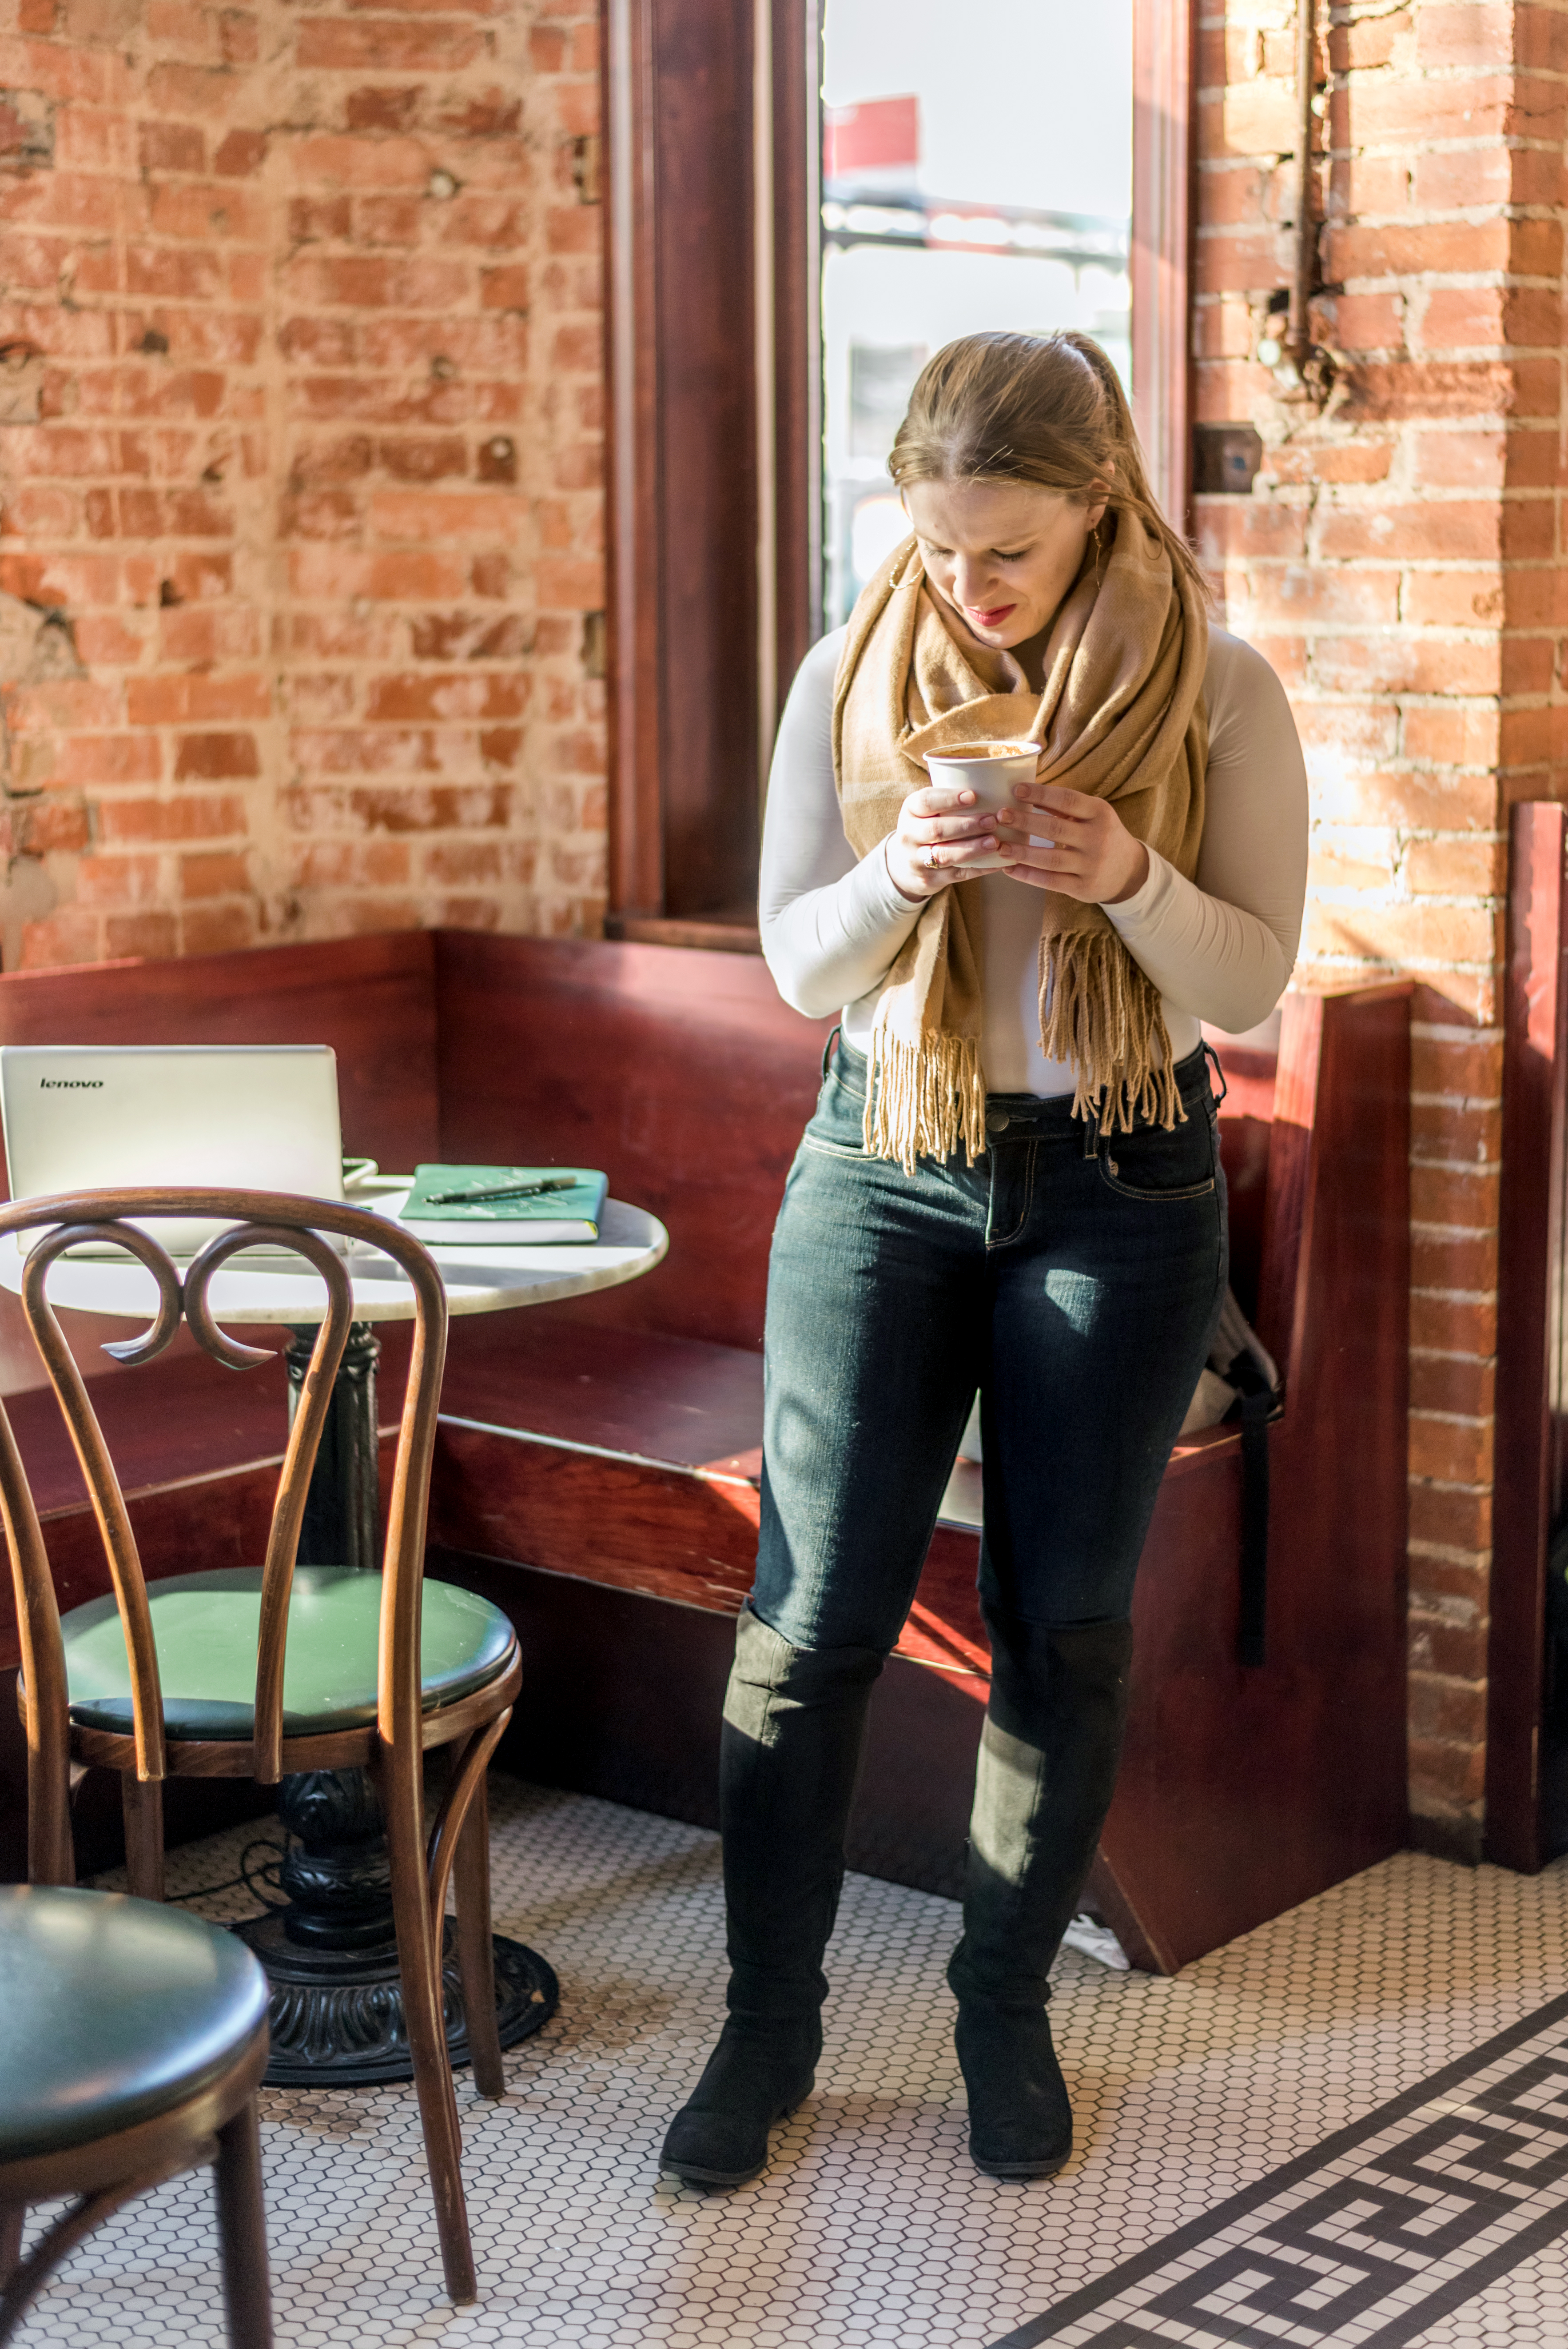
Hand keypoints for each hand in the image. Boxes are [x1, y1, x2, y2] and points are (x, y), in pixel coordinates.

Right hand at [885, 780, 1004, 902]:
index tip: (973, 796)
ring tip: (994, 842)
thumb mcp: (927, 809)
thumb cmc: (927, 825)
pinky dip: (979, 869)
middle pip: (936, 830)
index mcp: (910, 810)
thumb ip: (949, 797)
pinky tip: (997, 862)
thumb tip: (991, 779)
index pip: (926, 801)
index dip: (949, 799)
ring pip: (944, 855)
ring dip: (972, 849)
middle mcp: (909, 835)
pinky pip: (956, 875)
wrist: (904, 864)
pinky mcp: (929, 880)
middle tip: (992, 821)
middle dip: (966, 825)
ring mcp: (916, 860)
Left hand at [995, 780, 1149, 903]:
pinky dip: (1028, 876)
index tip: (1015, 789)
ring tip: (999, 846)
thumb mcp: (1092, 815)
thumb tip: (1025, 791)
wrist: (1129, 870)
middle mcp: (1097, 838)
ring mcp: (1091, 865)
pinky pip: (1051, 882)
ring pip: (1050, 859)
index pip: (1067, 799)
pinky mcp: (1084, 888)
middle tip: (1000, 815)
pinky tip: (1009, 869)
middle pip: (1055, 829)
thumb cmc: (1102, 835)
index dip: (1040, 794)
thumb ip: (1064, 806)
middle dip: (1025, 821)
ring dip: (1022, 852)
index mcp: (1099, 813)